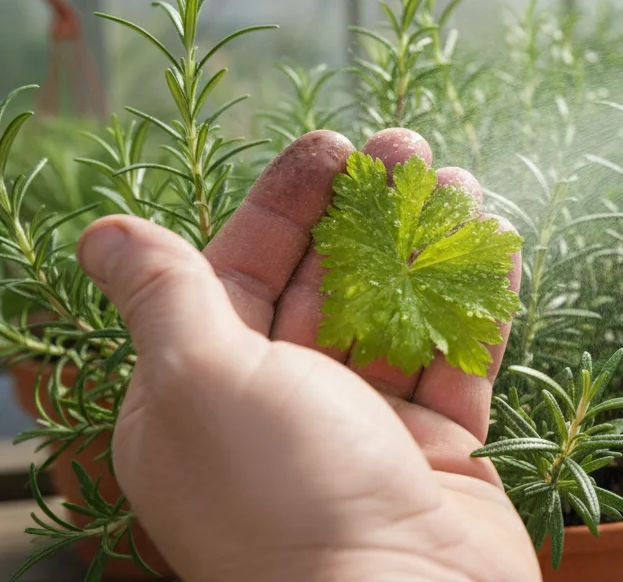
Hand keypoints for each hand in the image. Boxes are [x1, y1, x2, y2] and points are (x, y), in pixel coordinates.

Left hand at [76, 129, 538, 581]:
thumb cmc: (283, 496)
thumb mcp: (204, 379)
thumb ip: (167, 295)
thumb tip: (105, 233)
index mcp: (206, 393)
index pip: (238, 274)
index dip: (282, 205)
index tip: (330, 148)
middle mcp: (283, 409)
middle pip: (325, 285)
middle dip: (365, 211)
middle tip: (407, 146)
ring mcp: (367, 430)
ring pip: (399, 314)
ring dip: (427, 244)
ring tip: (460, 181)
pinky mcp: (439, 448)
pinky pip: (460, 358)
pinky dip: (478, 301)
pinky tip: (497, 241)